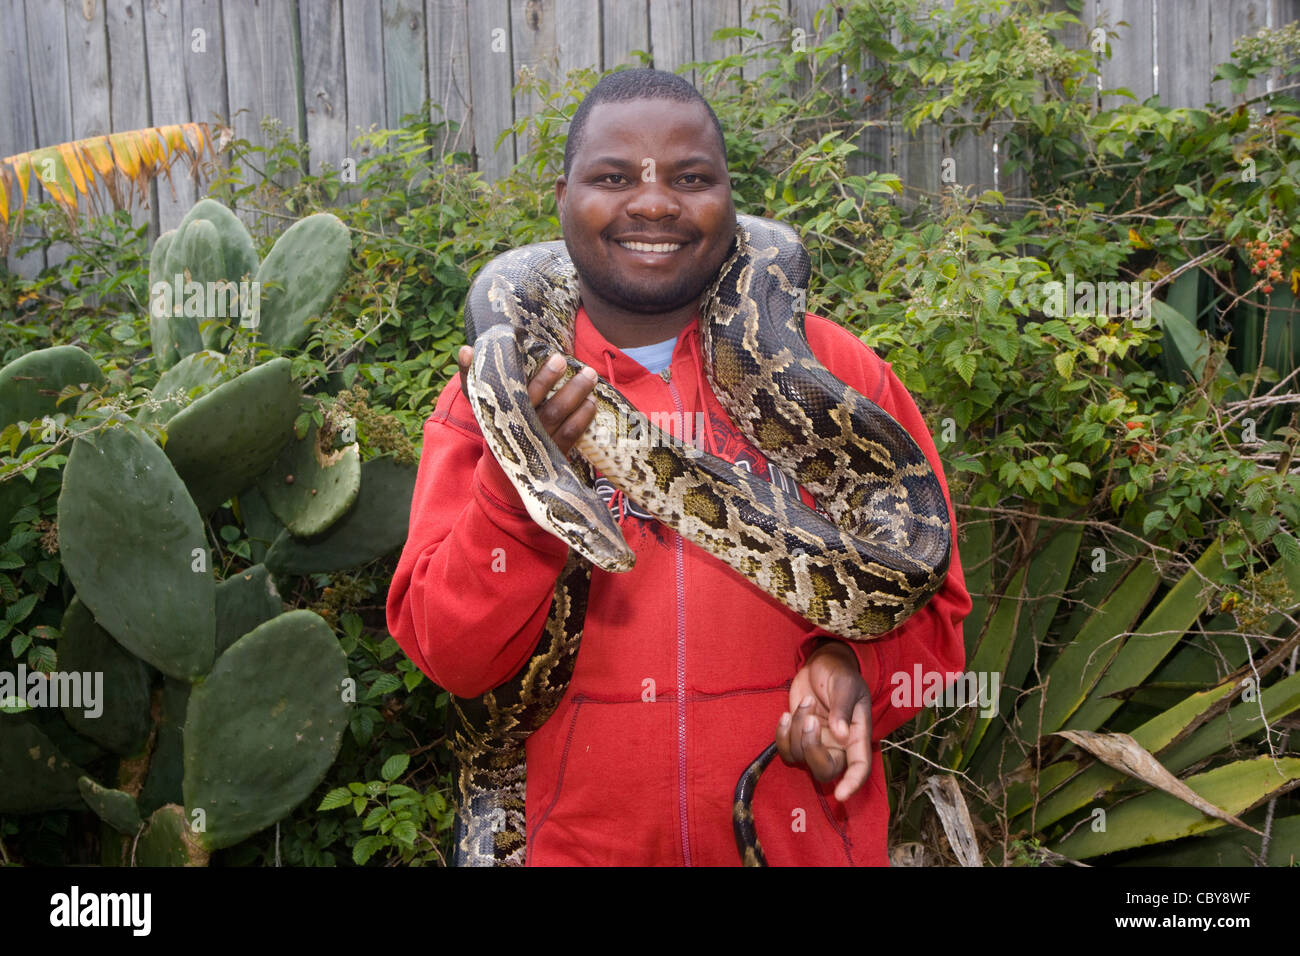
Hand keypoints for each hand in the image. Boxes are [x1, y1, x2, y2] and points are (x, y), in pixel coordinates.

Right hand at [458, 345, 598, 456]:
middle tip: (561, 359)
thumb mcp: (481, 405)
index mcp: (498, 411)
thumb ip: (471, 377)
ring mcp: (535, 442)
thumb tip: (465, 349)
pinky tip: (591, 402)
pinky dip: (581, 418)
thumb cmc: (497, 427)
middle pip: (532, 400)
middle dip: (547, 379)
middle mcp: (516, 426)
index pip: (504, 389)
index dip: (511, 372)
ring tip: (588, 375)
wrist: (504, 474)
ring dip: (573, 394)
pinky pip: (569, 435)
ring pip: (555, 415)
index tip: (531, 354)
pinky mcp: (553, 455)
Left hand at [775, 639, 871, 801]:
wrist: (821, 664)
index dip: (852, 784)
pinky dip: (781, 733)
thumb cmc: (840, 674)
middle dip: (812, 750)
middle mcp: (837, 746)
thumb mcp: (846, 685)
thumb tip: (840, 734)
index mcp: (857, 736)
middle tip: (810, 719)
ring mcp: (816, 743)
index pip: (859, 767)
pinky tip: (786, 713)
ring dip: (796, 730)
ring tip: (806, 702)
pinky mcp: (797, 736)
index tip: (840, 795)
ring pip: (801, 757)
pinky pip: (784, 750)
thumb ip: (842, 708)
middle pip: (825, 771)